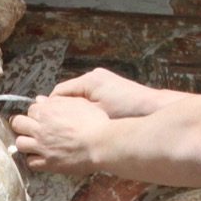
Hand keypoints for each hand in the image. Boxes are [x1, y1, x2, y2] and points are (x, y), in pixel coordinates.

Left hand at [11, 95, 108, 174]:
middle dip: (22, 125)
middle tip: (30, 129)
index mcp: (47, 111)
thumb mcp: (79, 103)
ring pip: (19, 144)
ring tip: (33, 144)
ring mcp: (42, 146)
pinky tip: (40, 157)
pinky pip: (30, 163)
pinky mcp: (48, 163)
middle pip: (17, 124)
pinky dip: (33, 160)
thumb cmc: (94, 122)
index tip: (41, 117)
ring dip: (25, 143)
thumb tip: (41, 99)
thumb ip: (57, 101)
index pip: (31, 109)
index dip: (36, 113)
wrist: (101, 143)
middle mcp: (40, 129)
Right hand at [50, 67, 176, 119]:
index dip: (52, 108)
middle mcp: (94, 75)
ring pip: (79, 94)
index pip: (59, 92)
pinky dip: (88, 105)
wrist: (152, 107)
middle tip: (62, 125)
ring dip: (76, 107)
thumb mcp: (96, 113)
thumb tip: (49, 107)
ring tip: (76, 123)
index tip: (50, 122)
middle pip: (69, 93)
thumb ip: (71, 110)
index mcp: (88, 80)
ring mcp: (102, 78)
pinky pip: (91, 94)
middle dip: (65, 108)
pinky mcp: (109, 83)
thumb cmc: (126, 111)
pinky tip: (91, 117)